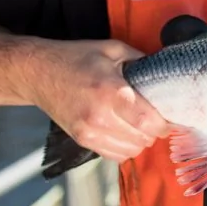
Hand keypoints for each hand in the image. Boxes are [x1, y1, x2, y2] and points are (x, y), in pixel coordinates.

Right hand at [24, 39, 172, 161]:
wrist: (37, 73)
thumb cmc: (75, 58)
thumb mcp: (111, 49)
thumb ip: (140, 60)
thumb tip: (163, 72)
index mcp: (111, 92)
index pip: (149, 122)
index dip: (166, 123)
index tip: (170, 116)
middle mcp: (100, 116)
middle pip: (143, 139)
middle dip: (155, 131)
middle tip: (156, 118)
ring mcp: (89, 132)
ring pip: (131, 151)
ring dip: (141, 141)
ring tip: (140, 125)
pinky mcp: (82, 140)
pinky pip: (114, 155)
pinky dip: (126, 148)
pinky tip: (125, 133)